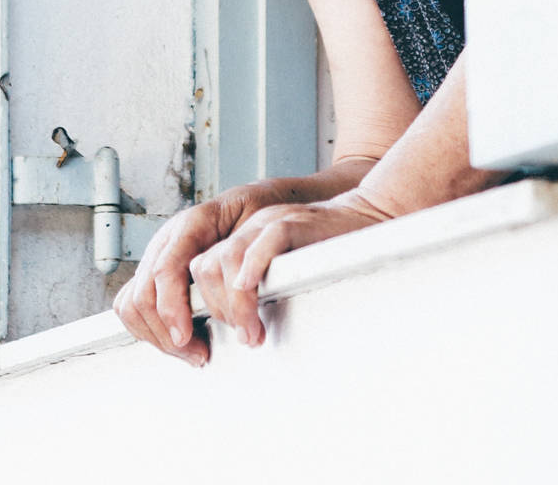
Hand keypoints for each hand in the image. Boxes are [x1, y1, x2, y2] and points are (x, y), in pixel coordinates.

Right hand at [112, 192, 253, 366]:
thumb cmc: (255, 215)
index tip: (185, 337)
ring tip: (191, 352)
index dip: (170, 308)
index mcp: (191, 224)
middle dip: (165, 333)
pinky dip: (147, 329)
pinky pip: (131, 304)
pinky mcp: (153, 272)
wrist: (248, 204)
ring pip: (131, 304)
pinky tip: (177, 340)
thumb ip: (248, 253)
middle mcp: (167, 240)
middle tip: (199, 354)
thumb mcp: (259, 225)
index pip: (165, 270)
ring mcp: (156, 256)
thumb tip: (244, 290)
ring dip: (156, 336)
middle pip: (142, 295)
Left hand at [189, 190, 391, 349]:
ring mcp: (269, 222)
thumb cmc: (325, 251)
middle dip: (216, 310)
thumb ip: (253, 288)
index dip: (197, 308)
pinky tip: (255, 291)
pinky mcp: (296, 223)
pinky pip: (266, 240)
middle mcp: (247, 228)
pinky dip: (254, 267)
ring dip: (236, 304)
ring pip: (227, 259)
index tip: (210, 339)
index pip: (195, 272)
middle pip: (204, 268)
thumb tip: (231, 328)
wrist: (363, 218)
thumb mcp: (279, 269)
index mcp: (238, 239)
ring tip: (253, 331)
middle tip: (244, 337)